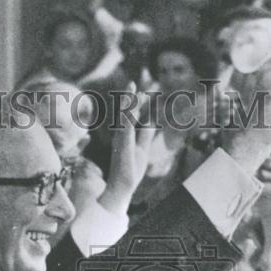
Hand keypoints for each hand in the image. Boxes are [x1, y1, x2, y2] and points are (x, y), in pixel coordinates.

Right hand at [100, 84, 154, 214]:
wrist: (123, 186)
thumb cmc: (131, 171)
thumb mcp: (143, 149)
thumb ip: (145, 136)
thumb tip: (150, 123)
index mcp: (126, 136)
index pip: (132, 115)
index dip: (137, 103)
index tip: (143, 92)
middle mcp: (121, 135)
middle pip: (126, 112)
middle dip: (131, 98)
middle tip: (135, 83)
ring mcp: (120, 139)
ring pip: (124, 116)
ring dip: (128, 102)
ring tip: (132, 88)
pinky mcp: (122, 144)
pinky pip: (125, 125)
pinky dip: (129, 114)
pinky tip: (133, 104)